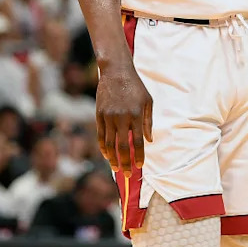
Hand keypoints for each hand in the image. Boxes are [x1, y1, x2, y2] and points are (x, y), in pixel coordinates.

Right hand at [96, 61, 152, 176]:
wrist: (116, 72)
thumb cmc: (135, 87)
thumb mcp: (148, 101)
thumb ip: (148, 121)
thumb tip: (148, 140)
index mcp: (136, 115)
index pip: (137, 141)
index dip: (138, 156)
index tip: (140, 166)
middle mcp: (121, 117)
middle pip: (122, 146)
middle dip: (125, 163)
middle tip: (127, 174)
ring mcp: (108, 116)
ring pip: (109, 143)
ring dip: (113, 158)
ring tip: (116, 168)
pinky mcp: (99, 114)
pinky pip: (101, 135)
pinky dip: (103, 147)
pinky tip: (107, 155)